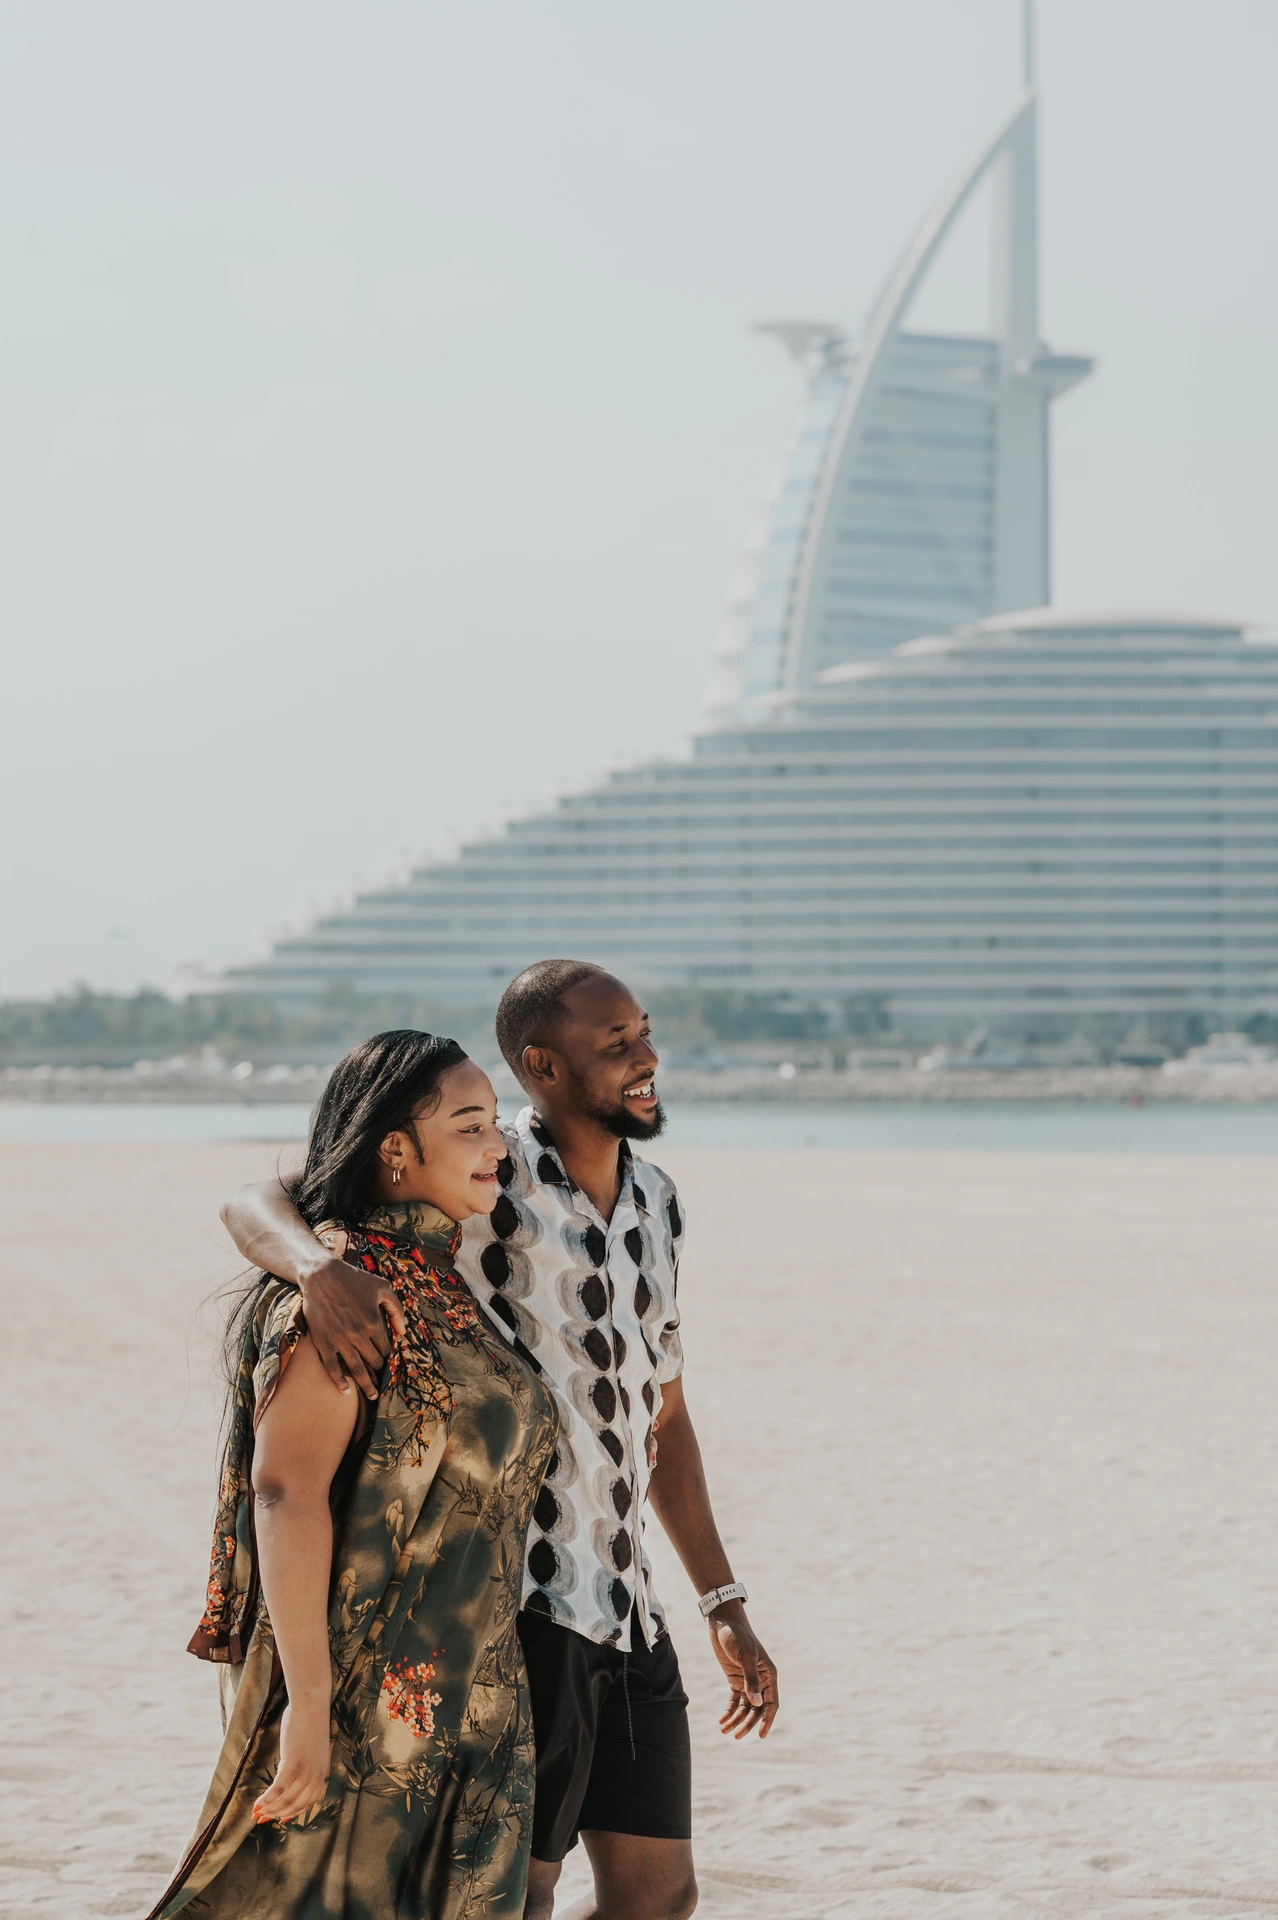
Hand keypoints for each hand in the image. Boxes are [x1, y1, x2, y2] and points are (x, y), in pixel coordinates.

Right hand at [253, 1697, 330, 1825]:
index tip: (280, 1819)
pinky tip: (256, 1803)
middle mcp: (316, 1776)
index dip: (292, 1813)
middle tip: (262, 1818)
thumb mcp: (312, 1747)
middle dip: (277, 1815)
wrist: (311, 1704)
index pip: (308, 1803)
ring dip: (269, 1809)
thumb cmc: (309, 1720)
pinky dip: (266, 1800)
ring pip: (285, 1801)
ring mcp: (305, 1771)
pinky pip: (277, 1790)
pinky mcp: (293, 1764)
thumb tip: (290, 1768)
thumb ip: (306, 1762)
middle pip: (296, 1806)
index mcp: (322, 1772)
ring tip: (256, 1812)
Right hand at [299, 1253, 404, 1399]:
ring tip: (372, 1395)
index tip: (387, 1356)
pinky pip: (332, 1368)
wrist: (321, 1276)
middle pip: (373, 1361)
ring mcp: (339, 1340)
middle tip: (379, 1371)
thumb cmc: (354, 1279)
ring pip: (356, 1370)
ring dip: (366, 1385)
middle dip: (378, 1368)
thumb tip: (403, 1332)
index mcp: (373, 1322)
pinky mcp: (323, 1342)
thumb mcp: (382, 1287)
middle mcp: (357, 1334)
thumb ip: (396, 1310)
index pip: (386, 1348)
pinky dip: (339, 1381)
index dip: (388, 1354)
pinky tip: (346, 1391)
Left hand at [708, 1603, 778, 1739]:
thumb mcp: (745, 1657)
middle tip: (737, 1737)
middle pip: (757, 1709)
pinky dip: (729, 1711)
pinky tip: (722, 1720)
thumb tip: (756, 1704)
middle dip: (748, 1724)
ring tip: (725, 1731)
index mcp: (769, 1675)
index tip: (761, 1736)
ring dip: (737, 1720)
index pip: (771, 1703)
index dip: (767, 1720)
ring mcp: (747, 1680)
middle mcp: (761, 1680)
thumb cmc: (738, 1637)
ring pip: (745, 1707)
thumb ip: (751, 1680)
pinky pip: (734, 1700)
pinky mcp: (735, 1679)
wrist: (723, 1623)